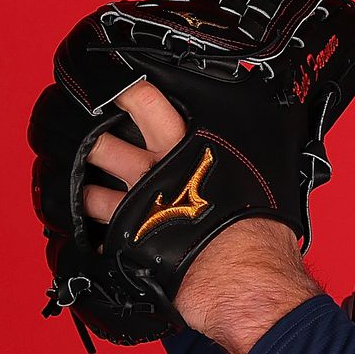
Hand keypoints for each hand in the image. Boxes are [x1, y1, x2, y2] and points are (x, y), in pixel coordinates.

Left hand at [84, 81, 321, 353]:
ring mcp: (137, 207)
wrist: (240, 271)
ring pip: (93, 190)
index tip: (115, 83)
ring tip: (82, 183)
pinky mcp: (128, 241)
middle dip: (90, 134)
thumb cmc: (258, 223)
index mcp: (189, 145)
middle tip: (82, 128)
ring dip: (84, 188)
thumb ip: (251, 150)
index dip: (126, 90)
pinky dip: (92, 231)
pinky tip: (88, 228)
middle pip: (106, 143)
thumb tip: (273, 136)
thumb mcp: (266, 168)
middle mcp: (156, 171)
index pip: (147, 102)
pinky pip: (99, 234)